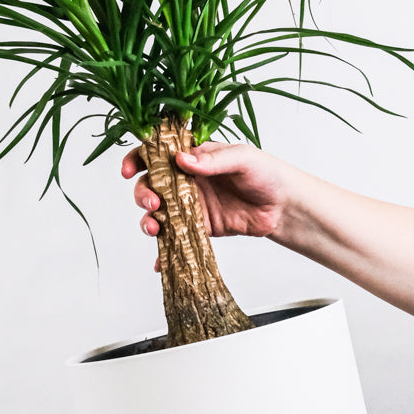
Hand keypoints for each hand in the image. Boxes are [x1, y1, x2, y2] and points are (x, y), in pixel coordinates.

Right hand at [120, 141, 292, 254]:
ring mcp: (190, 205)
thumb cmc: (266, 174)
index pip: (157, 153)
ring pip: (158, 212)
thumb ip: (213, 160)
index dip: (138, 159)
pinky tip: (160, 260)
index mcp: (194, 157)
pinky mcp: (198, 229)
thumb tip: (183, 161)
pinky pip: (175, 238)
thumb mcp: (243, 158)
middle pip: (151, 184)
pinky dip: (163, 251)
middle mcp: (186, 180)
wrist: (283, 207)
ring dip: (149, 220)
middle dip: (143, 193)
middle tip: (153, 203)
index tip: (130, 169)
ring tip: (155, 228)